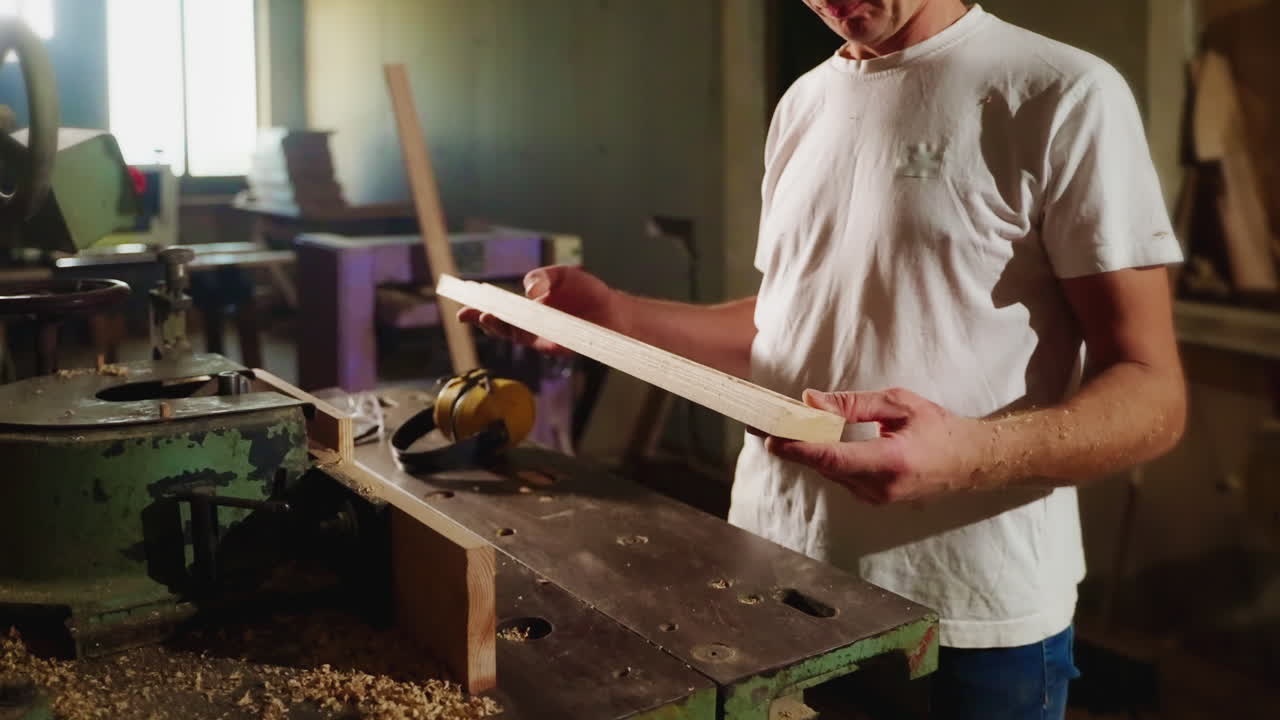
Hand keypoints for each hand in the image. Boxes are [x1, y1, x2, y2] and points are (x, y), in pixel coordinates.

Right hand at [457, 265, 625, 355]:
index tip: (463, 303)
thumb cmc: (588, 292)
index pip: (499, 307)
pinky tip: (516, 325)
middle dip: (482, 320)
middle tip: (467, 313)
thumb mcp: (562, 275)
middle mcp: (531, 324)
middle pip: (500, 324)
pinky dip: (523, 334)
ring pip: (512, 334)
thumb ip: (543, 276)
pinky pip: (534, 341)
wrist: (614, 310)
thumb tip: (529, 289)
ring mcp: (541, 336)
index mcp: (528, 306)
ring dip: (498, 327)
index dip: (480, 307)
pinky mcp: (553, 346)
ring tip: (487, 317)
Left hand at [765, 387, 990, 503]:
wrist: (969, 462)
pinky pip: (841, 477)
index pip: (833, 458)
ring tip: (792, 426)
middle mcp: (881, 487)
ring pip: (830, 472)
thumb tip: (811, 401)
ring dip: (812, 450)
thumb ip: (853, 404)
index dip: (798, 449)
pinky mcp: (874, 499)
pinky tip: (820, 440)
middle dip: (798, 444)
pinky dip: (827, 458)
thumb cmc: (938, 428)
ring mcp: (877, 498)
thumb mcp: (898, 404)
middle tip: (771, 420)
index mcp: (890, 461)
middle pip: (825, 465)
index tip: (771, 438)